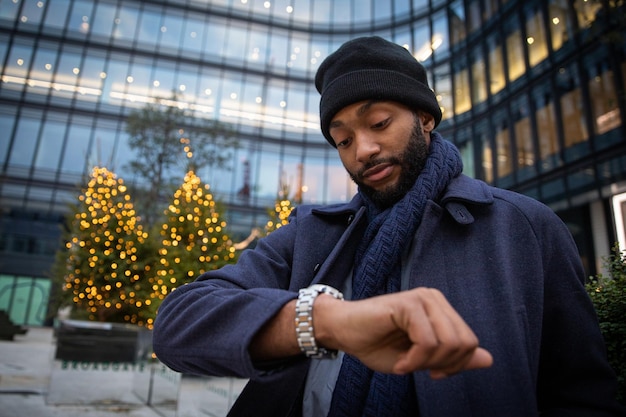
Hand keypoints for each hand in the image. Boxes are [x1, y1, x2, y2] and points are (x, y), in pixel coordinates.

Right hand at [314, 287, 492, 377]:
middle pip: (465, 342)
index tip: (431, 371)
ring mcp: (422, 298)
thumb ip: (453, 357)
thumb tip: (489, 359)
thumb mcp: (421, 358)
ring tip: (405, 364)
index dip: (455, 365)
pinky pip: (427, 341)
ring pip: (448, 342)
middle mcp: (434, 299)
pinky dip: (415, 360)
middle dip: (444, 365)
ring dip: (426, 364)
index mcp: (440, 309)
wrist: (343, 332)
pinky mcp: (408, 304)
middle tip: (416, 368)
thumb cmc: (376, 344)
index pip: (470, 341)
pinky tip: (400, 363)